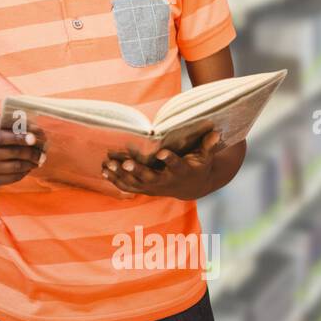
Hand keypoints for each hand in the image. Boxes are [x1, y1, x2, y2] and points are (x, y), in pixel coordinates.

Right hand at [0, 114, 46, 187]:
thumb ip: (4, 121)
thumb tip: (28, 124)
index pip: (1, 138)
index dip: (18, 137)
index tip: (34, 137)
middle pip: (12, 153)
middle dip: (32, 151)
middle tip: (44, 148)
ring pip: (15, 167)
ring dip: (31, 162)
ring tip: (40, 158)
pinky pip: (13, 178)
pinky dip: (25, 172)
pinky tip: (29, 166)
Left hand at [100, 130, 220, 200]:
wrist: (192, 187)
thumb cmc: (197, 166)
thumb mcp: (206, 156)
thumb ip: (208, 145)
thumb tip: (217, 132)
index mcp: (181, 171)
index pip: (175, 164)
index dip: (169, 159)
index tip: (162, 153)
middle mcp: (165, 181)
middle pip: (150, 177)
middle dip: (137, 170)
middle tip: (125, 162)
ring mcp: (153, 187)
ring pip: (135, 183)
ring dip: (120, 175)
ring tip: (107, 164)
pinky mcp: (144, 189)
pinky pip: (128, 187)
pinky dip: (116, 180)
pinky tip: (104, 171)